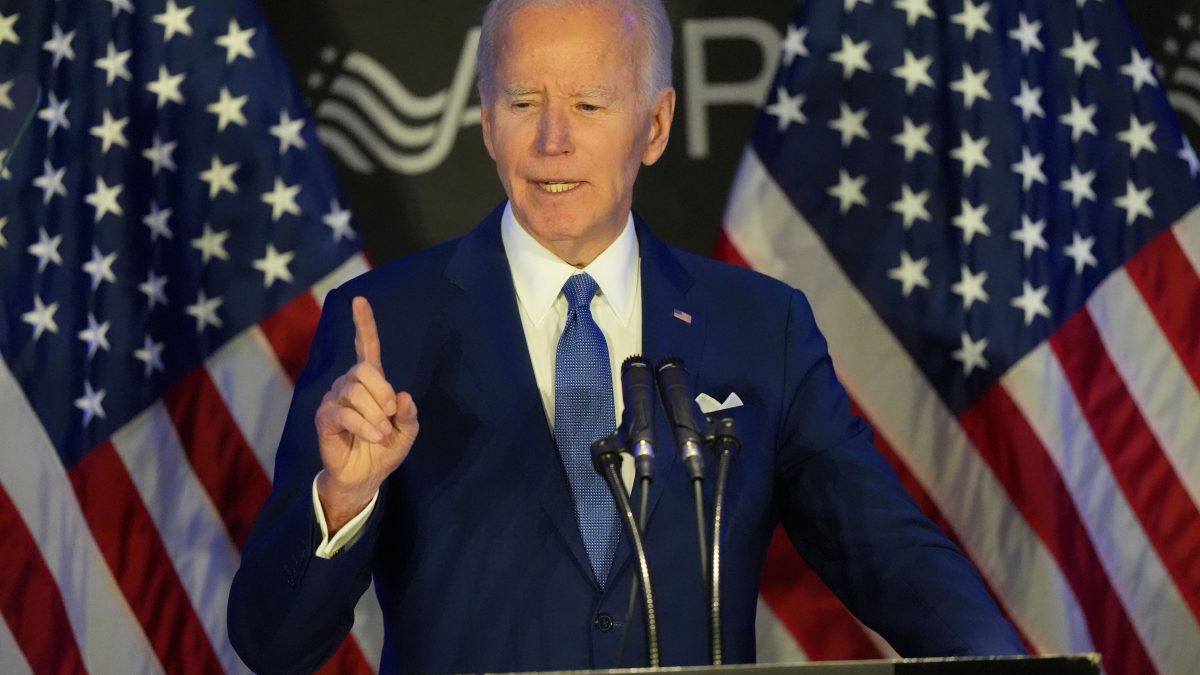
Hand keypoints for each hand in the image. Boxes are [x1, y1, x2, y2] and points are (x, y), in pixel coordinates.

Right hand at [314, 296, 417, 532]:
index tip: (360, 301)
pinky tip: (373, 436)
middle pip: (363, 370)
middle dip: (382, 392)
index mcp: (371, 383)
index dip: (364, 325)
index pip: (367, 347)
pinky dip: (364, 425)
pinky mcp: (324, 419)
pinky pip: (344, 413)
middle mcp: (348, 385)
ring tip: (381, 433)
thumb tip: (402, 396)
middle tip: (390, 414)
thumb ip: (409, 414)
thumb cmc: (384, 449)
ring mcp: (334, 400)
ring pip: (355, 392)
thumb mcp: (406, 432)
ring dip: (375, 414)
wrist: (365, 477)